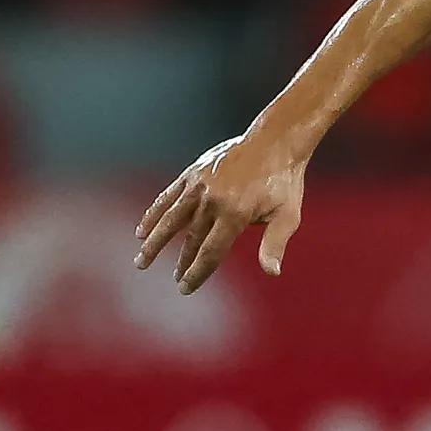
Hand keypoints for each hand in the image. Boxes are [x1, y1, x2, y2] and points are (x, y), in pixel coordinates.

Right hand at [134, 133, 306, 292]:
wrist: (275, 142)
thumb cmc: (285, 182)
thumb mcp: (288, 215)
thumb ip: (275, 244)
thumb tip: (272, 272)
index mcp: (234, 214)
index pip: (210, 251)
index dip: (197, 272)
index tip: (186, 288)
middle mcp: (212, 200)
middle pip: (191, 239)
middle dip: (182, 262)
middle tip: (175, 279)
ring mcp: (199, 185)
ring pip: (171, 219)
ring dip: (155, 242)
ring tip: (142, 261)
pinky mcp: (193, 173)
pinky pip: (168, 197)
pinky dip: (153, 213)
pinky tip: (142, 230)